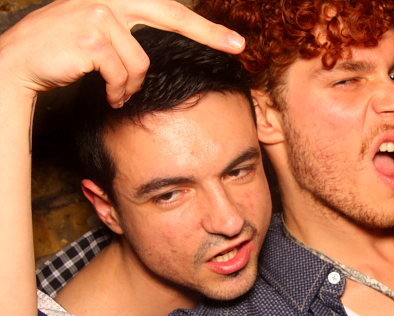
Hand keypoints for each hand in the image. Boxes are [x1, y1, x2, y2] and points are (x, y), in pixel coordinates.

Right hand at [0, 0, 244, 106]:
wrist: (20, 60)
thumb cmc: (63, 51)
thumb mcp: (100, 32)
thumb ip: (130, 30)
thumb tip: (163, 46)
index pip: (168, 8)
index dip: (203, 26)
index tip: (234, 40)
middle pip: (171, 15)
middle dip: (208, 33)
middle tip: (238, 47)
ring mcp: (99, 13)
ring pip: (142, 62)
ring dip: (131, 86)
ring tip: (115, 92)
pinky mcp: (92, 36)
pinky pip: (123, 74)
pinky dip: (118, 91)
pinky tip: (107, 95)